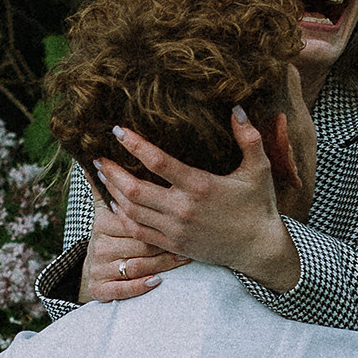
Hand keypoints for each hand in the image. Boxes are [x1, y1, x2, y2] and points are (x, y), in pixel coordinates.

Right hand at [82, 190, 181, 302]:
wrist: (94, 274)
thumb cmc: (111, 236)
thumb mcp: (107, 209)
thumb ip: (108, 184)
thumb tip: (98, 155)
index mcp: (102, 221)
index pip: (128, 212)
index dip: (150, 210)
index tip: (175, 206)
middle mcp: (99, 244)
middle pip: (135, 240)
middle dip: (162, 237)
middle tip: (188, 232)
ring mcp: (99, 267)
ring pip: (134, 265)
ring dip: (160, 262)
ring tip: (183, 257)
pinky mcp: (100, 289)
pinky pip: (121, 289)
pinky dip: (139, 286)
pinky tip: (157, 282)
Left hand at [92, 110, 299, 291]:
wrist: (258, 249)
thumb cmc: (258, 206)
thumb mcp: (260, 169)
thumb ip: (249, 138)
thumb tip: (236, 107)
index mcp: (200, 186)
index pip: (158, 162)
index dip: (135, 144)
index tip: (117, 130)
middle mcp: (183, 209)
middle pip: (135, 189)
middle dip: (112, 171)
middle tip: (97, 156)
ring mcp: (175, 229)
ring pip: (132, 211)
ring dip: (113, 192)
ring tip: (102, 175)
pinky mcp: (173, 244)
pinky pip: (139, 231)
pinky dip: (122, 216)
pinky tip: (115, 203)